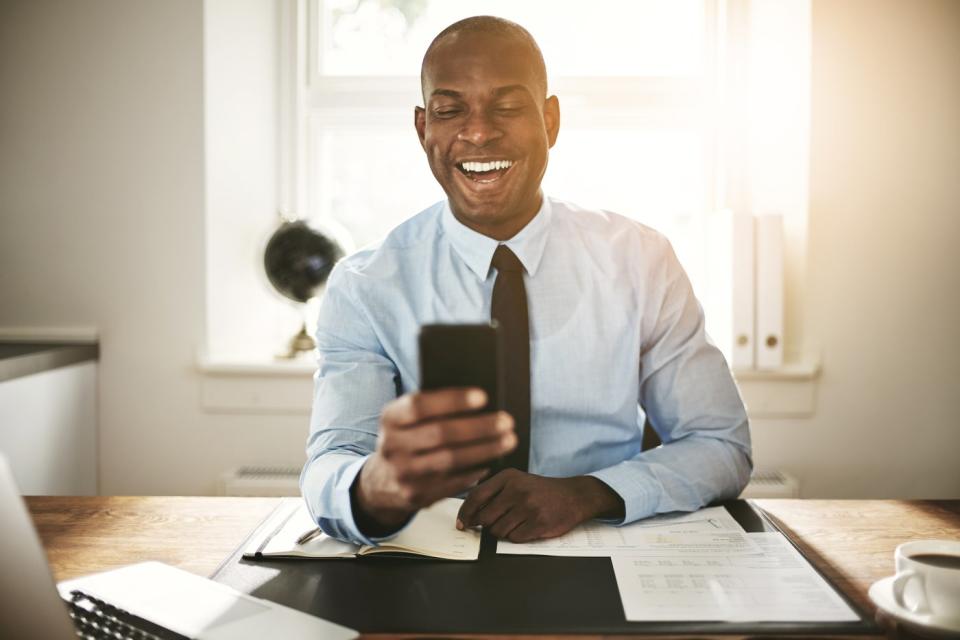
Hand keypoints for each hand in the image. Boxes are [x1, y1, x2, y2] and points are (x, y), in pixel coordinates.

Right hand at [352, 388, 515, 535]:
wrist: (380, 483)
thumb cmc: (406, 440)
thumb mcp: (405, 420)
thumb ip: (431, 409)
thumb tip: (478, 402)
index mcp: (390, 419)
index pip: (420, 406)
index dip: (452, 400)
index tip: (483, 397)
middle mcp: (392, 446)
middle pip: (441, 434)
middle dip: (479, 427)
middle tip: (506, 421)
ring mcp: (404, 474)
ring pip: (450, 460)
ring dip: (485, 449)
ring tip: (508, 440)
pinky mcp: (416, 496)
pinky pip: (453, 483)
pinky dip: (475, 471)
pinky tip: (491, 462)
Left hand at [456, 470, 624, 542]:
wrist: (574, 495)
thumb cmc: (540, 491)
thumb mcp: (517, 481)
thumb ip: (493, 493)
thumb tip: (468, 514)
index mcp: (508, 477)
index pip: (476, 496)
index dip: (465, 512)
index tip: (461, 523)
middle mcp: (517, 490)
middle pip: (485, 517)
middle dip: (486, 525)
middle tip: (495, 522)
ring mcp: (528, 507)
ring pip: (498, 531)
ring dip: (503, 531)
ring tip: (517, 522)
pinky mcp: (538, 523)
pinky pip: (514, 538)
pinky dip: (517, 537)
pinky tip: (527, 527)